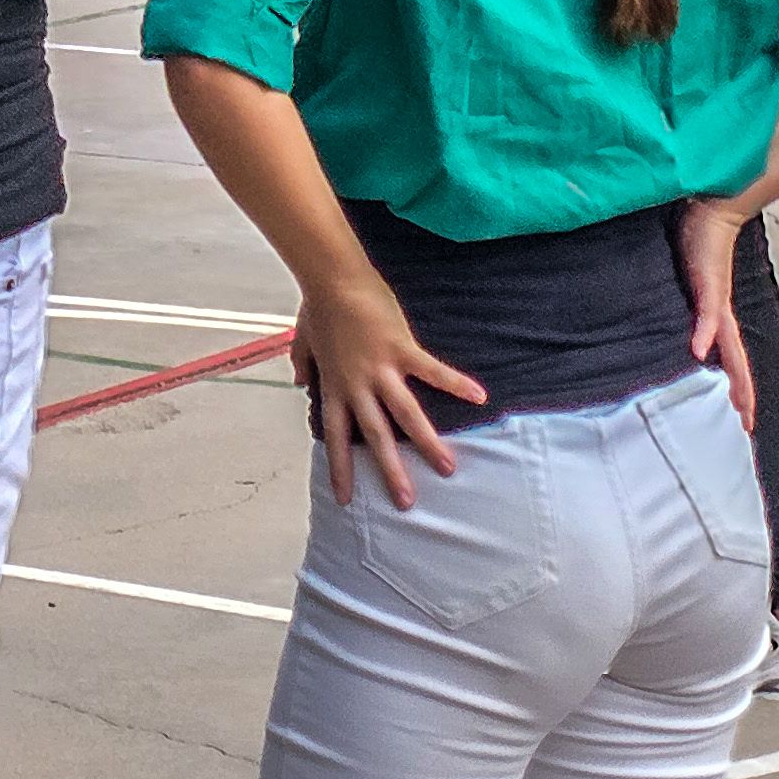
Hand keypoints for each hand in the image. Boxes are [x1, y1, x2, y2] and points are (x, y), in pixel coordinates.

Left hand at [294, 263, 487, 509]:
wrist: (332, 277)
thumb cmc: (319, 306)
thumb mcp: (303, 340)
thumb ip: (302, 363)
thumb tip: (298, 380)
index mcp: (335, 386)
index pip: (336, 437)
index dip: (340, 468)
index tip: (345, 500)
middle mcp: (358, 385)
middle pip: (375, 436)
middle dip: (391, 471)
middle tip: (406, 502)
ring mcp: (381, 368)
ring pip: (406, 414)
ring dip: (426, 442)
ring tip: (447, 467)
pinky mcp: (402, 348)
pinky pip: (432, 371)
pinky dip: (456, 384)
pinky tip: (479, 397)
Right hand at [676, 200, 757, 427]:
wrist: (711, 207)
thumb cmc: (698, 237)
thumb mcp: (693, 275)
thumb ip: (692, 302)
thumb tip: (691, 332)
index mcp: (718, 314)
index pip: (732, 358)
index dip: (740, 387)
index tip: (745, 416)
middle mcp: (721, 312)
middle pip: (736, 360)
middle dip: (742, 392)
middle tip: (747, 423)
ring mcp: (716, 299)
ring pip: (729, 345)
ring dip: (735, 374)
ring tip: (737, 402)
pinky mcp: (708, 283)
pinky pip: (706, 312)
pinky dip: (703, 331)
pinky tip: (698, 347)